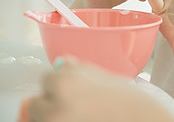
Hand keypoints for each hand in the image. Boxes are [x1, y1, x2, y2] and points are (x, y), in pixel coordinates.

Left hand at [27, 58, 173, 121]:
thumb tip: (63, 62)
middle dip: (53, 103)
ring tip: (83, 115)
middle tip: (78, 106)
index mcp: (66, 81)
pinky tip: (85, 121)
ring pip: (42, 119)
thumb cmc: (131, 102)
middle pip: (38, 103)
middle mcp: (56, 104)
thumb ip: (80, 69)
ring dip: (55, 116)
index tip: (72, 90)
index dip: (60, 84)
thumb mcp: (107, 77)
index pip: (46, 79)